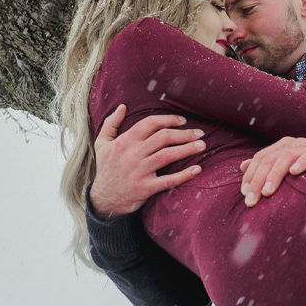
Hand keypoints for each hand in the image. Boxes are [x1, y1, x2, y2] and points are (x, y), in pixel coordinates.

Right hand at [90, 105, 206, 218]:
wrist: (103, 199)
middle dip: (185, 133)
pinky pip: (168, 180)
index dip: (169, 119)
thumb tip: (122, 106)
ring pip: (168, 155)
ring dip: (188, 149)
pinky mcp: (145, 188)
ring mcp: (139, 171)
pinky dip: (185, 175)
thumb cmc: (106, 168)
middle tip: (200, 133)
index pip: (150, 123)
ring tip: (202, 146)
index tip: (183, 120)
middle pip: (163, 137)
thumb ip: (111, 123)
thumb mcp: (102, 143)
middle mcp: (133, 154)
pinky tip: (198, 169)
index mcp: (125, 141)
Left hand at [238, 137, 305, 206]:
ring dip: (275, 175)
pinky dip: (302, 162)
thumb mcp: (287, 167)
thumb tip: (242, 166)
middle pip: (269, 159)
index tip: (245, 194)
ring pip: (286, 157)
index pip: (260, 158)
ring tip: (268, 192)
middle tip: (252, 200)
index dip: (251, 176)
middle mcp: (293, 144)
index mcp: (282, 146)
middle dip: (258, 180)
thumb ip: (266, 166)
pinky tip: (294, 173)